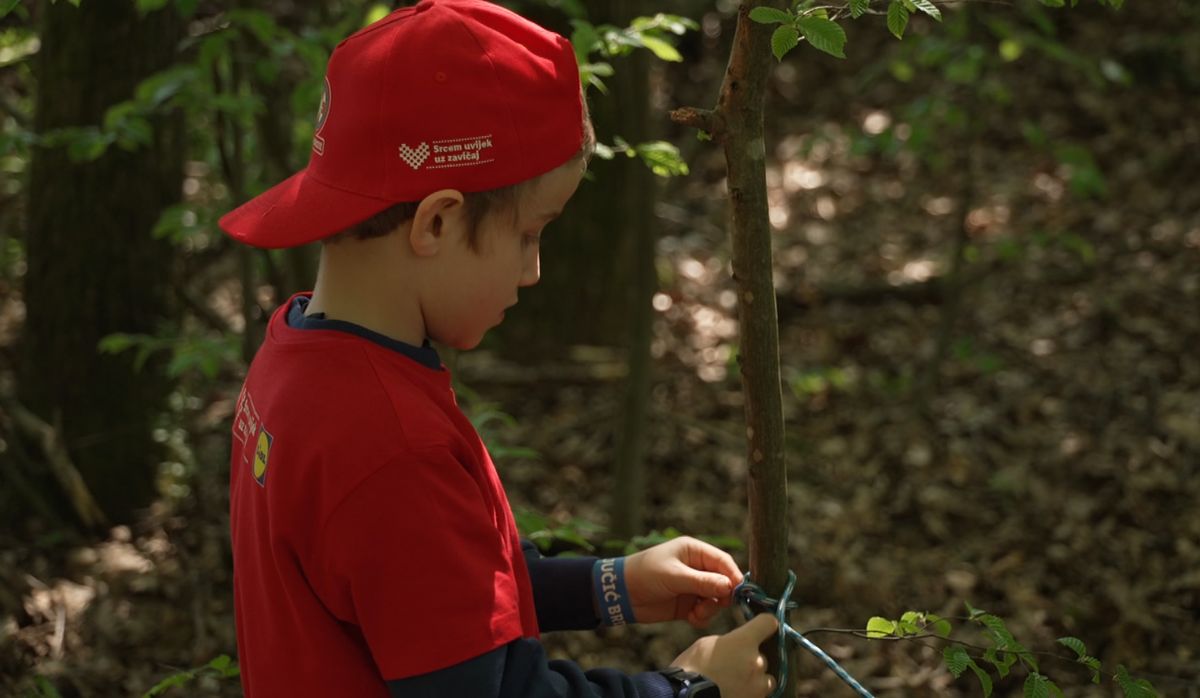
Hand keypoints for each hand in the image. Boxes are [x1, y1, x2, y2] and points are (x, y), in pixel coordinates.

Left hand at [624, 536, 742, 627]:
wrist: (620, 594)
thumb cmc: (645, 575)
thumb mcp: (674, 576)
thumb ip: (702, 582)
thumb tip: (730, 586)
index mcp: (694, 552)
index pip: (722, 561)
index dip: (733, 575)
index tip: (739, 591)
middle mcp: (696, 568)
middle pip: (723, 582)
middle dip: (722, 595)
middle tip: (715, 605)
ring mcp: (692, 587)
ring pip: (716, 599)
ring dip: (711, 609)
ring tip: (696, 613)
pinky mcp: (687, 604)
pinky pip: (705, 612)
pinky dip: (702, 617)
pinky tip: (690, 618)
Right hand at [670, 613, 778, 697]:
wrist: (686, 696)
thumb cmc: (691, 669)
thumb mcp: (707, 645)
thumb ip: (728, 643)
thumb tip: (734, 647)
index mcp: (744, 641)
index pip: (767, 623)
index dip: (764, 624)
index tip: (762, 627)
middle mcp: (757, 661)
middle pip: (762, 656)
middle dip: (750, 661)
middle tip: (732, 667)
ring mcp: (758, 685)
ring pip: (765, 679)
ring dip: (755, 680)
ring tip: (735, 684)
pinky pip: (758, 695)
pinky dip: (748, 694)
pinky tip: (733, 693)